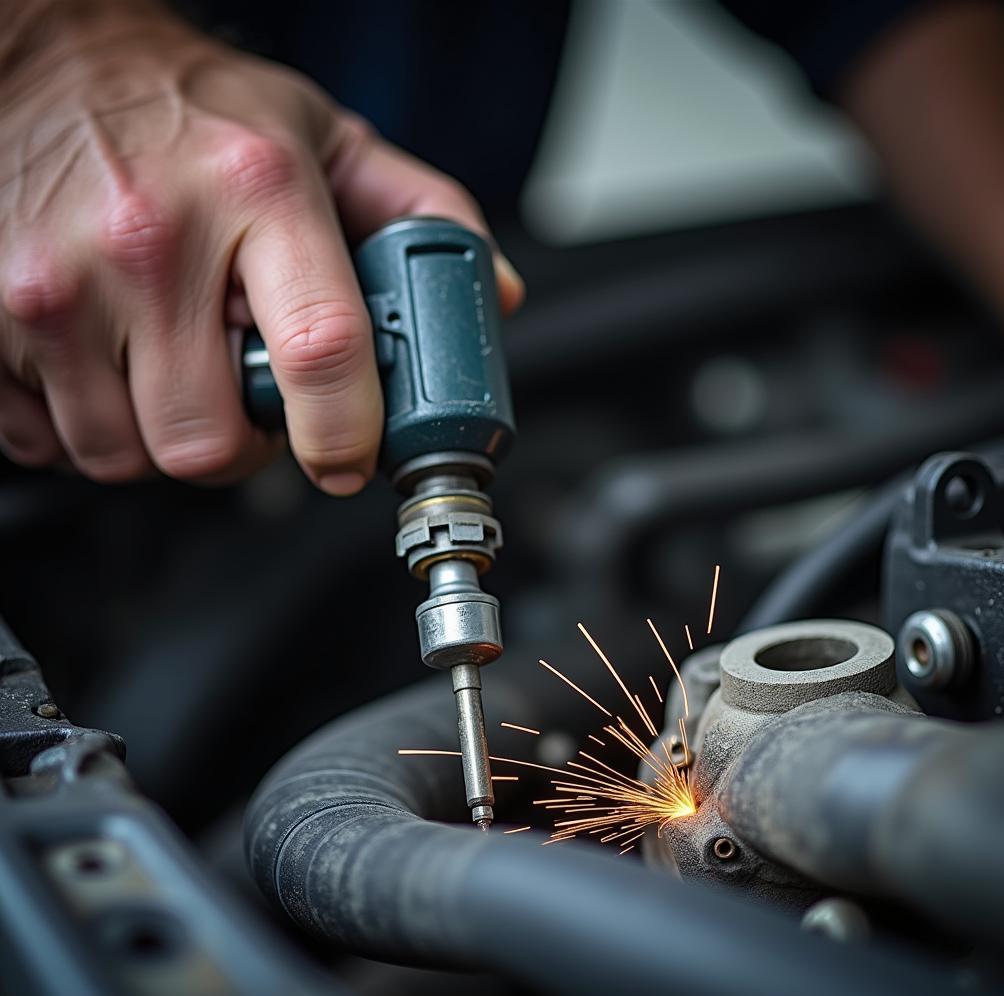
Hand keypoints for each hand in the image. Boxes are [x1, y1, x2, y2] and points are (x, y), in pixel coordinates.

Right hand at [0, 1, 523, 492]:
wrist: (48, 64)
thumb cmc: (196, 112)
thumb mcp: (325, 141)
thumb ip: (420, 217)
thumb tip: (490, 293)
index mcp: (259, 191)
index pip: (321, 350)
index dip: (343, 434)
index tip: (346, 458)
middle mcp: (149, 239)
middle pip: (210, 444)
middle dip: (240, 448)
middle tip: (243, 399)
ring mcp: (56, 283)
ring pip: (126, 457)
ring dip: (161, 436)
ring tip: (170, 366)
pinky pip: (50, 441)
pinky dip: (87, 423)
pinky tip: (105, 362)